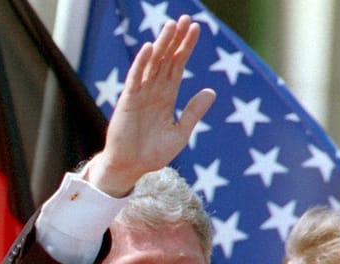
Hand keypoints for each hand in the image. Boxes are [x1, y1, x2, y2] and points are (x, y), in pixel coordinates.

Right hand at [87, 14, 215, 196]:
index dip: (186, 47)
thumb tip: (211, 91)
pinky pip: (135, 79)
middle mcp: (153, 91)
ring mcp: (140, 95)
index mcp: (166, 97)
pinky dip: (141, 64)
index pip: (177, 65)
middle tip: (185, 19)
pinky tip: (149, 49)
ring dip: (161, 45)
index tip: (196, 28)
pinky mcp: (128, 102)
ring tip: (171, 26)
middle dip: (175, 39)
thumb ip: (193, 112)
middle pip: (166, 59)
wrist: (131, 169)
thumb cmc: (152, 155)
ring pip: (152, 64)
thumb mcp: (180, 133)